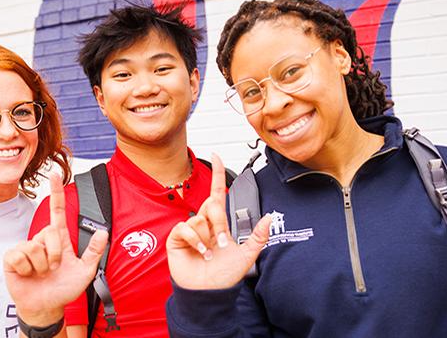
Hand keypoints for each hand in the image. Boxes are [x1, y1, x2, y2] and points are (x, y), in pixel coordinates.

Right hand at [3, 171, 108, 326]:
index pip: (57, 211)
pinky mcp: (12, 258)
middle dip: (54, 255)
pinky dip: (27, 269)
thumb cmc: (64, 288)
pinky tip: (27, 275)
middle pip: (48, 232)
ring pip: (34, 247)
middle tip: (53, 269)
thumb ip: (94, 252)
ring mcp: (26, 248)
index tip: (54, 173)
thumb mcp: (86, 271)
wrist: (46, 306)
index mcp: (58, 239)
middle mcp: (41, 240)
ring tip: (41, 274)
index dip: (56, 192)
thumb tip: (104, 232)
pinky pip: (20, 256)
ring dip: (41, 266)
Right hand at [166, 154, 271, 289]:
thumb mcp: (247, 255)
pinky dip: (196, 240)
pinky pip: (186, 227)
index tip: (216, 156)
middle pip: (212, 205)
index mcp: (218, 224)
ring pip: (200, 218)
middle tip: (222, 242)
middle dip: (220, 223)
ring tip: (209, 252)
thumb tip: (270, 217)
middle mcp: (203, 223)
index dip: (217, 175)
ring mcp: (189, 230)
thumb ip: (258, 236)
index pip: (217, 193)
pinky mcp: (177, 238)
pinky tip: (200, 251)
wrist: (209, 292)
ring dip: (208, 237)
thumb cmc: (224, 275)